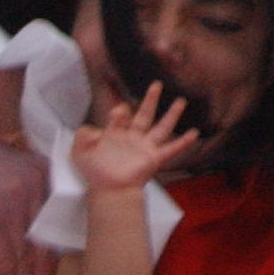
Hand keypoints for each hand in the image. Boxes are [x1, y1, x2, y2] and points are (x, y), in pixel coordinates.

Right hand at [0, 119, 56, 274]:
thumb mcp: (0, 170)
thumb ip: (25, 194)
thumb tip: (39, 233)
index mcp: (44, 171)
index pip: (57, 229)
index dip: (52, 265)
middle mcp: (36, 184)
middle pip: (46, 248)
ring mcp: (15, 201)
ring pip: (27, 263)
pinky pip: (6, 267)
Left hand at [72, 78, 202, 194]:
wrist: (109, 190)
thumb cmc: (95, 173)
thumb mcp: (79, 151)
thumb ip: (83, 134)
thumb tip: (96, 127)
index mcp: (116, 135)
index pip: (120, 115)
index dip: (119, 111)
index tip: (117, 112)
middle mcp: (133, 139)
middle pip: (144, 114)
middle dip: (150, 100)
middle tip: (156, 85)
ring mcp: (145, 148)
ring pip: (162, 127)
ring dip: (172, 114)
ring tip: (181, 101)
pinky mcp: (153, 159)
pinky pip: (171, 149)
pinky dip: (183, 142)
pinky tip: (194, 133)